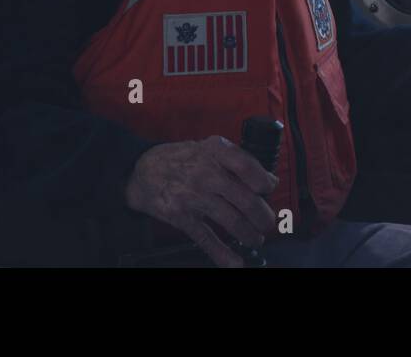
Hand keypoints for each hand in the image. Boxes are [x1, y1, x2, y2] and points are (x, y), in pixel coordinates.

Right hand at [123, 135, 278, 266]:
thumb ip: (238, 161)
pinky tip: (235, 262)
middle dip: (263, 216)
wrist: (141, 171)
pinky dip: (223, 253)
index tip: (269, 190)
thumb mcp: (209, 148)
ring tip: (255, 238)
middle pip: (245, 199)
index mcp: (216, 151)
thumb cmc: (181, 159)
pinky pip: (207, 238)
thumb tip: (269, 180)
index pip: (247, 166)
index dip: (263, 181)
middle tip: (267, 223)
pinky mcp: (182, 216)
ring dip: (249, 234)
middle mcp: (206, 173)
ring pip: (231, 220)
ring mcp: (193, 196)